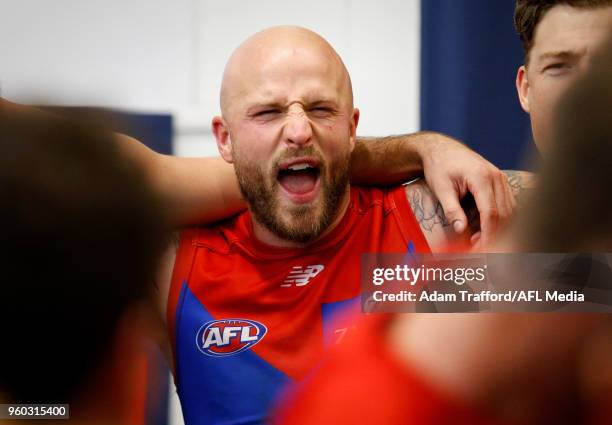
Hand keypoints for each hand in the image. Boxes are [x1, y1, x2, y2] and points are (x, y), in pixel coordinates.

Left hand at [418, 133, 514, 248]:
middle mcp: (496, 176)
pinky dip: (499, 219)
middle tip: (479, 249)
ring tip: (478, 240)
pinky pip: (507, 204)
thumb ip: (451, 209)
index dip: (488, 234)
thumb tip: (461, 230)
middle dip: (494, 234)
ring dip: (498, 228)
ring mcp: (501, 178)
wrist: (441, 149)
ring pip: (510, 210)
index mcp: (481, 177)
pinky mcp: (500, 181)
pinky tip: (484, 229)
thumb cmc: (438, 166)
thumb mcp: (440, 188)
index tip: (480, 249)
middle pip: (505, 213)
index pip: (491, 212)